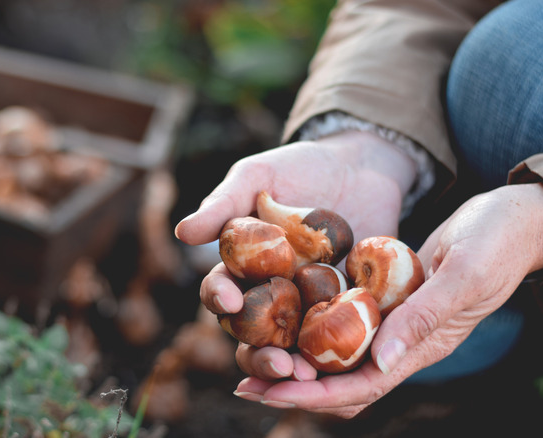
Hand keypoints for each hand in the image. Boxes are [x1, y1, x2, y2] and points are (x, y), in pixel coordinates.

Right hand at [174, 131, 416, 384]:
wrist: (360, 165)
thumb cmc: (299, 167)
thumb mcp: (258, 176)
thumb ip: (223, 204)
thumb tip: (183, 233)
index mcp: (241, 268)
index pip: (220, 292)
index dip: (219, 299)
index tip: (229, 300)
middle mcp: (270, 293)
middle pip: (252, 335)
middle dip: (259, 354)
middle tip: (277, 363)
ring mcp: (308, 305)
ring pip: (292, 348)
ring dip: (295, 367)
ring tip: (308, 378)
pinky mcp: (347, 309)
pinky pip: (341, 339)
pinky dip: (341, 356)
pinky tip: (349, 363)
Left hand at [236, 182, 542, 417]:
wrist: (511, 220)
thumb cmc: (495, 244)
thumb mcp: (463, 276)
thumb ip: (424, 318)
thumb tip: (382, 361)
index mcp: (421, 347)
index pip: (360, 386)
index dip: (313, 396)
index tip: (268, 393)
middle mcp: (401, 343)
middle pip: (340, 381)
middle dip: (292, 387)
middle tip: (244, 383)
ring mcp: (391, 322)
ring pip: (336, 356)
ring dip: (296, 360)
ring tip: (252, 355)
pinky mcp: (383, 300)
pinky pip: (341, 323)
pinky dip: (311, 327)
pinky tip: (281, 316)